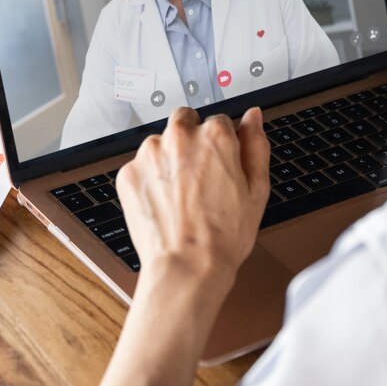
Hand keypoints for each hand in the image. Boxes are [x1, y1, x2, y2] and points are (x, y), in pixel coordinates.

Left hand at [116, 106, 269, 282]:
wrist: (187, 268)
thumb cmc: (224, 235)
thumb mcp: (257, 188)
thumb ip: (256, 144)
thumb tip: (253, 117)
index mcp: (215, 135)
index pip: (219, 121)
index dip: (222, 146)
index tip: (221, 166)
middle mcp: (181, 136)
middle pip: (186, 121)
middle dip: (192, 140)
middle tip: (199, 177)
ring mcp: (150, 154)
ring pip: (161, 143)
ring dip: (169, 159)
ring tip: (181, 195)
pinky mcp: (129, 173)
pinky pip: (141, 166)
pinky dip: (150, 179)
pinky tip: (164, 203)